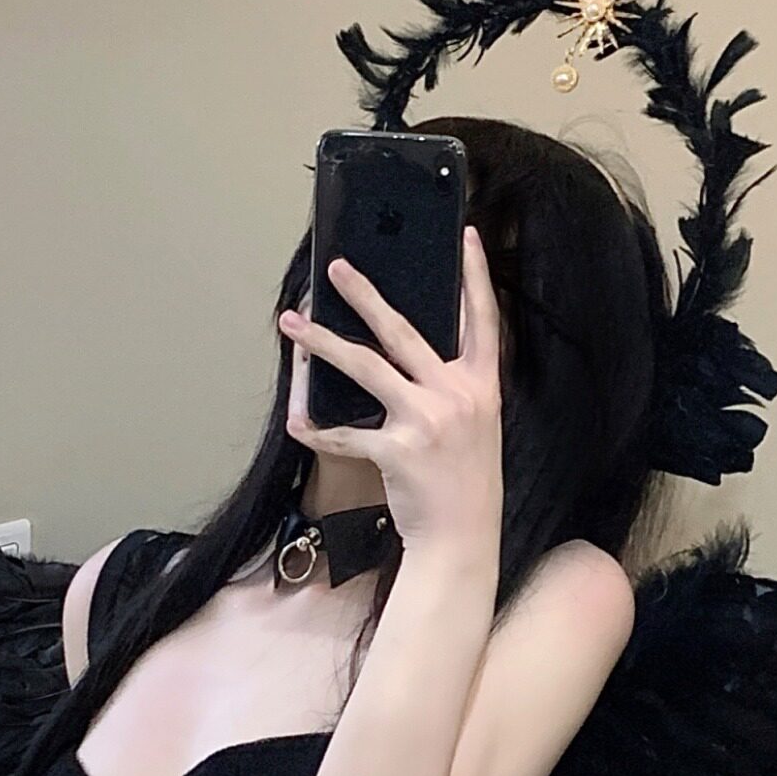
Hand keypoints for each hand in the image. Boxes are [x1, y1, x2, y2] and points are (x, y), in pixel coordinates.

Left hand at [278, 226, 503, 549]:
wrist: (462, 538)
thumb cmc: (466, 482)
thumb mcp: (477, 425)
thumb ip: (455, 386)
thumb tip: (413, 353)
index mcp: (482, 387)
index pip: (483, 321)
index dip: (477, 277)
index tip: (466, 238)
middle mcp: (457, 397)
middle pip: (404, 333)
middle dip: (367, 296)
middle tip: (338, 270)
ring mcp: (426, 422)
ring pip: (366, 368)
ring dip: (323, 344)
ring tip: (293, 324)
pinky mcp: (396, 451)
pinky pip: (345, 433)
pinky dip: (317, 428)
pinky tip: (297, 420)